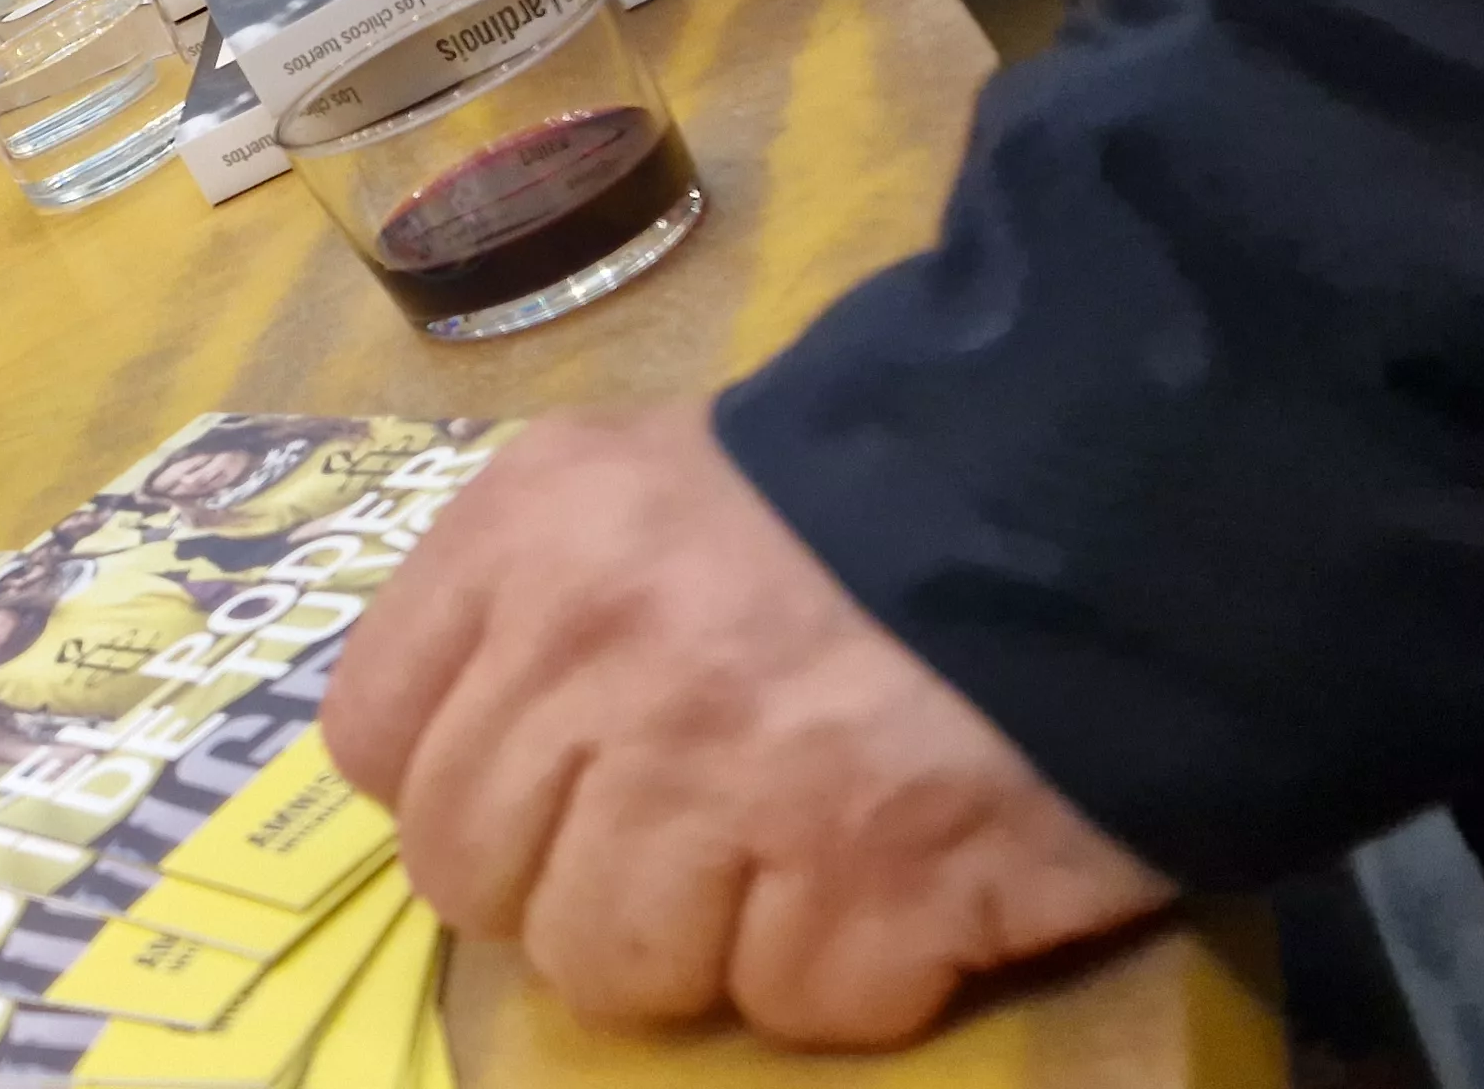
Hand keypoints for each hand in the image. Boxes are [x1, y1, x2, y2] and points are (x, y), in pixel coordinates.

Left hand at [319, 401, 1173, 1046]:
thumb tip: (463, 754)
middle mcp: (601, 654)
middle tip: (669, 846)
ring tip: (786, 867)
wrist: (1111, 492)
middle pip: (473, 877)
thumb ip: (531, 599)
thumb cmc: (859, 491)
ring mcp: (730, 777)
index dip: (447, 786)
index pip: (372, 736)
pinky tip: (899, 883)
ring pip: (610, 966)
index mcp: (533, 536)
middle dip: (563, 884)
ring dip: (698, 949)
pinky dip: (848, 973)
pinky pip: (791, 1005)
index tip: (530, 790)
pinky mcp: (873, 882)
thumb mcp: (647, 479)